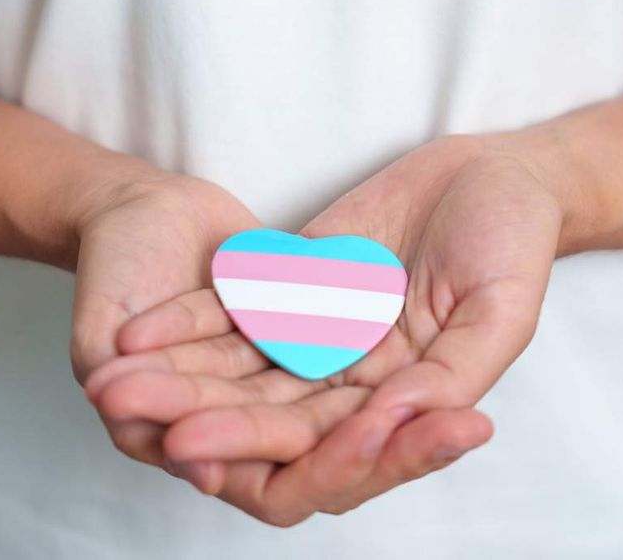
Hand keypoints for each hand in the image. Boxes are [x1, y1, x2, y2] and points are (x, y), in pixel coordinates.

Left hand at [88, 131, 574, 524]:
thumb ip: (450, 375)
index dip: (260, 450)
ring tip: (110, 381)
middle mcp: (350, 379)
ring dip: (174, 376)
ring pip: (235, 369)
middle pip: (263, 417)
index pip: (324, 448)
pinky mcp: (293, 285)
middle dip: (198, 417)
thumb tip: (391, 427)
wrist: (491, 173)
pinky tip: (136, 332)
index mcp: (400, 401)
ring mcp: (316, 333)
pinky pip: (234, 310)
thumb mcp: (501, 310)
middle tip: (133, 414)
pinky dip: (186, 320)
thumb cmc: (511, 241)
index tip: (198, 445)